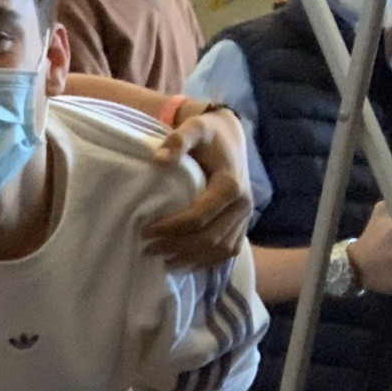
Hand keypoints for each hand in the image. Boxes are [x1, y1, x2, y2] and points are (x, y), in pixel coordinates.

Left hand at [143, 106, 252, 267]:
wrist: (230, 136)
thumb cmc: (208, 134)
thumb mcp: (194, 128)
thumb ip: (178, 140)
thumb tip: (158, 160)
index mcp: (231, 184)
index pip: (198, 217)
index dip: (171, 228)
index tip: (145, 231)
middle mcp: (243, 204)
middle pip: (209, 238)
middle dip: (177, 247)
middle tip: (148, 249)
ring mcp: (246, 216)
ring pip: (220, 250)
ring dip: (191, 259)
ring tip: (163, 261)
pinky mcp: (243, 223)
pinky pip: (229, 251)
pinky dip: (207, 261)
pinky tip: (185, 263)